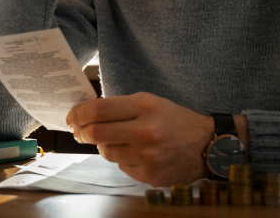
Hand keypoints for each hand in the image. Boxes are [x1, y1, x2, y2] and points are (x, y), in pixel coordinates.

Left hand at [66, 92, 214, 186]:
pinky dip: (123, 159)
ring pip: (106, 152)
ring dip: (105, 145)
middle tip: (78, 131)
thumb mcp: (150, 103)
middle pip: (96, 133)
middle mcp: (145, 131)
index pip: (99, 110)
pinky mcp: (150, 175)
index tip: (72, 117)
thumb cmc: (175, 121)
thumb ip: (120, 107)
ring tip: (118, 140)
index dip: (79, 114)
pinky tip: (136, 153)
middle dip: (81, 132)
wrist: (207, 145)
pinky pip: (121, 166)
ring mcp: (147, 156)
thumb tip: (86, 115)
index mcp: (145, 107)